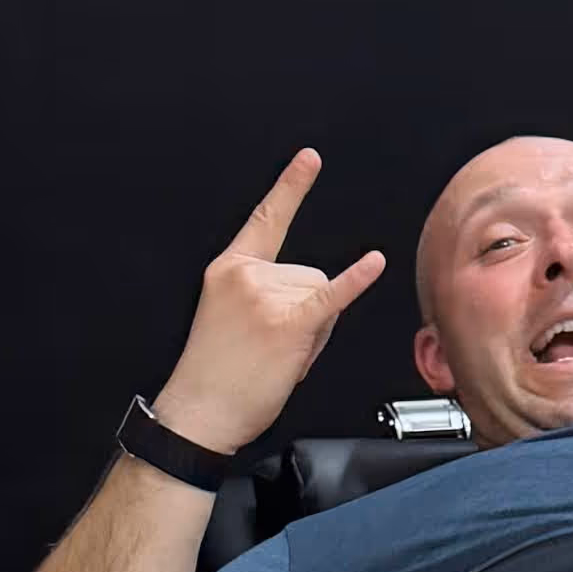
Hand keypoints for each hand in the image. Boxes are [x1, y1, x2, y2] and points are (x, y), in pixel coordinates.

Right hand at [157, 148, 386, 456]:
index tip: (310, 159)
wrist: (199, 413)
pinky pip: (331, 296)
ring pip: (322, 294)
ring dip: (314, 329)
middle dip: (305, 311)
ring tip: (279, 354)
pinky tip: (373, 263)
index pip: (267, 219)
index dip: (291, 186)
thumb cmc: (214, 374)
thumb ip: (265, 291)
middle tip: (273, 344)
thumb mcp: (228, 315)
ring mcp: (267, 296)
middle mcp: (247, 275)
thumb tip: (311, 295)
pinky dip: (356, 281)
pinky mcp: (288, 323)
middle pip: (310, 273)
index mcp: (229, 268)